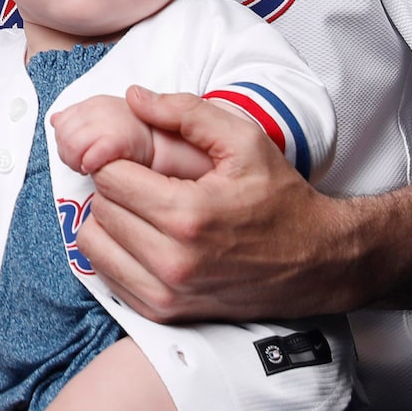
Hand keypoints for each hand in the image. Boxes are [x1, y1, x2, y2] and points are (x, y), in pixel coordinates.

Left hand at [49, 95, 151, 176]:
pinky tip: (96, 168)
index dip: (64, 142)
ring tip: (89, 167)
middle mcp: (98, 109)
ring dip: (76, 162)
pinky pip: (90, 155)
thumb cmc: (133, 137)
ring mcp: (109, 122)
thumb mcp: (101, 122)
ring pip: (72, 145)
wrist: (164, 144)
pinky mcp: (118, 141)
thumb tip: (55, 119)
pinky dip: (88, 164)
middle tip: (82, 163)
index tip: (77, 152)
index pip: (61, 123)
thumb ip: (77, 120)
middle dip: (68, 154)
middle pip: (63, 135)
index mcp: (92, 104)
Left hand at [71, 86, 377, 322]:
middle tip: (147, 183)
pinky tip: (144, 238)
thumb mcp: (245, 142)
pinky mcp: (164, 314)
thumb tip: (135, 96)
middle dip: (117, 189)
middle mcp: (172, 260)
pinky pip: (107, 276)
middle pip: (101, 209)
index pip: (111, 176)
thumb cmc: (281, 199)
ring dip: (110, 221)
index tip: (142, 161)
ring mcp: (167, 293)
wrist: (317, 263)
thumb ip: (187, 112)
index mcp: (188, 215)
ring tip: (143, 210)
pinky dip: (116, 253)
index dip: (121, 159)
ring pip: (94, 244)